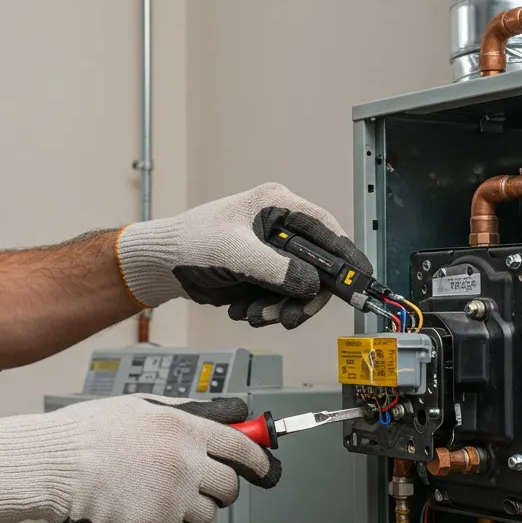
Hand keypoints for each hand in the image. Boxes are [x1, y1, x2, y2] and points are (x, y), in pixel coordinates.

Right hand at [0, 395, 280, 522]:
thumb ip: (184, 414)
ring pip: (205, 515)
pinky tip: (143, 511)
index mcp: (184, 429)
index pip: (241, 447)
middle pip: (229, 487)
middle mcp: (185, 462)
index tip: (266, 469)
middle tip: (203, 488)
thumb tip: (220, 416)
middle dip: (221, 490)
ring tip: (157, 495)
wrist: (57, 464)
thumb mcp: (142, 407)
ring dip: (189, 509)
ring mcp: (172, 496)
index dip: (259, 460)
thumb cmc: (89, 433)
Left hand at [115, 182, 371, 328]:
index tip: (360, 280)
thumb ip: (276, 269)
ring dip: (279, 307)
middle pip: (316, 266)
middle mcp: (278, 228)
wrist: (160, 266)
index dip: (346, 256)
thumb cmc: (188, 244)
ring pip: (299, 288)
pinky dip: (264, 309)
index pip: (325, 229)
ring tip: (253, 313)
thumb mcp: (234, 253)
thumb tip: (310, 284)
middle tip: (289, 316)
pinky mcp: (260, 274)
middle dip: (303, 296)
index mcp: (276, 206)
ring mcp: (270, 253)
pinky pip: (280, 298)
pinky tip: (241, 308)